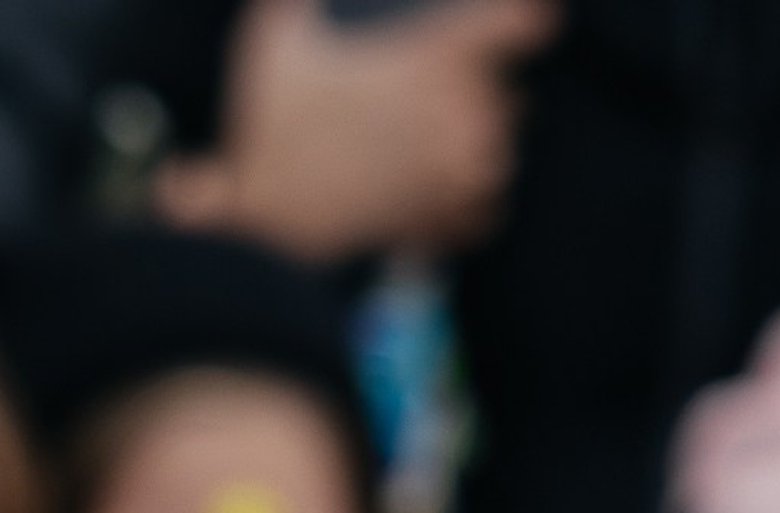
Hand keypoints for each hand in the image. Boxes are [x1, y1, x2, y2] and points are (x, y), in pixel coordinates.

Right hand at [159, 0, 555, 259]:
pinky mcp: (439, 224)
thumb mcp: (275, 38)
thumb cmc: (267, 127)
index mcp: (437, 57)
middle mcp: (460, 115)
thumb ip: (297, 0)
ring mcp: (454, 176)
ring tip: (437, 157)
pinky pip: (483, 215)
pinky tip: (443, 202)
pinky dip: (468, 211)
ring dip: (475, 157)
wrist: (260, 223)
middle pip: (511, 97)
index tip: (515, 32)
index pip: (519, 24)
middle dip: (480, 102)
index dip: (518, 25)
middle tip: (432, 111)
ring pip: (499, 157)